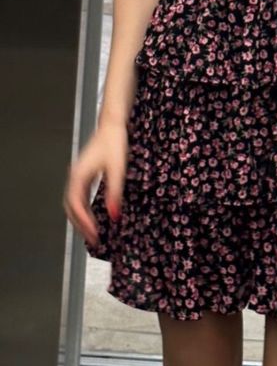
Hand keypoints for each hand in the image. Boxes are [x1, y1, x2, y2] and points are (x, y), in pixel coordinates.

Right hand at [63, 123, 128, 249]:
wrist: (112, 125)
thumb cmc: (114, 143)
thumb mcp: (117, 170)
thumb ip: (115, 193)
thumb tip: (114, 215)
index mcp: (79, 176)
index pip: (77, 206)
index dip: (84, 222)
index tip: (94, 235)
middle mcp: (74, 177)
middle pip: (70, 207)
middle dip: (80, 225)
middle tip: (92, 239)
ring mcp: (77, 176)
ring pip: (72, 203)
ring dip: (80, 218)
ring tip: (92, 232)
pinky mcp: (83, 174)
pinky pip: (78, 196)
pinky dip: (83, 209)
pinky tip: (92, 216)